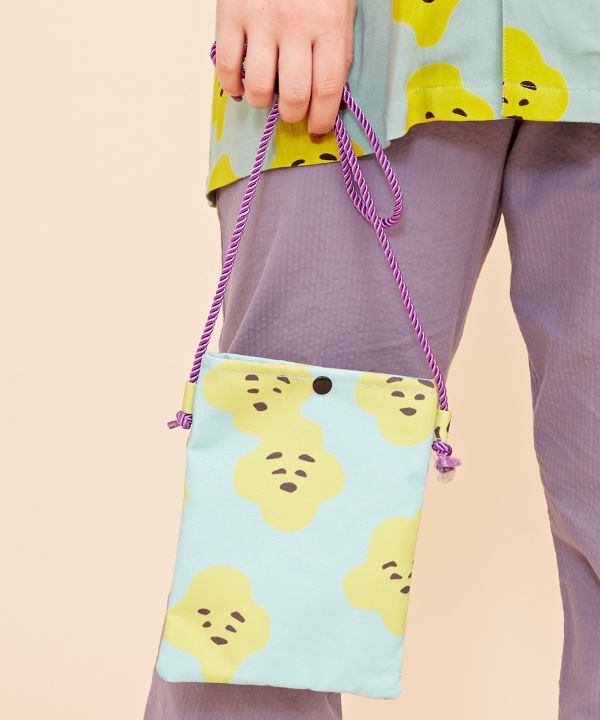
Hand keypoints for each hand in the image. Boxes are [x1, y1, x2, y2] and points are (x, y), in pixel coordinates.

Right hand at [216, 0, 355, 134]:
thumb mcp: (342, 6)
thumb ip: (337, 48)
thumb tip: (331, 95)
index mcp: (329, 24)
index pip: (328, 88)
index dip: (323, 118)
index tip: (317, 129)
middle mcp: (296, 25)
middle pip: (293, 94)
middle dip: (293, 115)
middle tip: (292, 113)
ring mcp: (260, 19)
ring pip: (259, 86)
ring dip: (263, 102)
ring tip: (266, 96)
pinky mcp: (230, 13)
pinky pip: (226, 65)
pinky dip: (232, 85)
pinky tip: (240, 87)